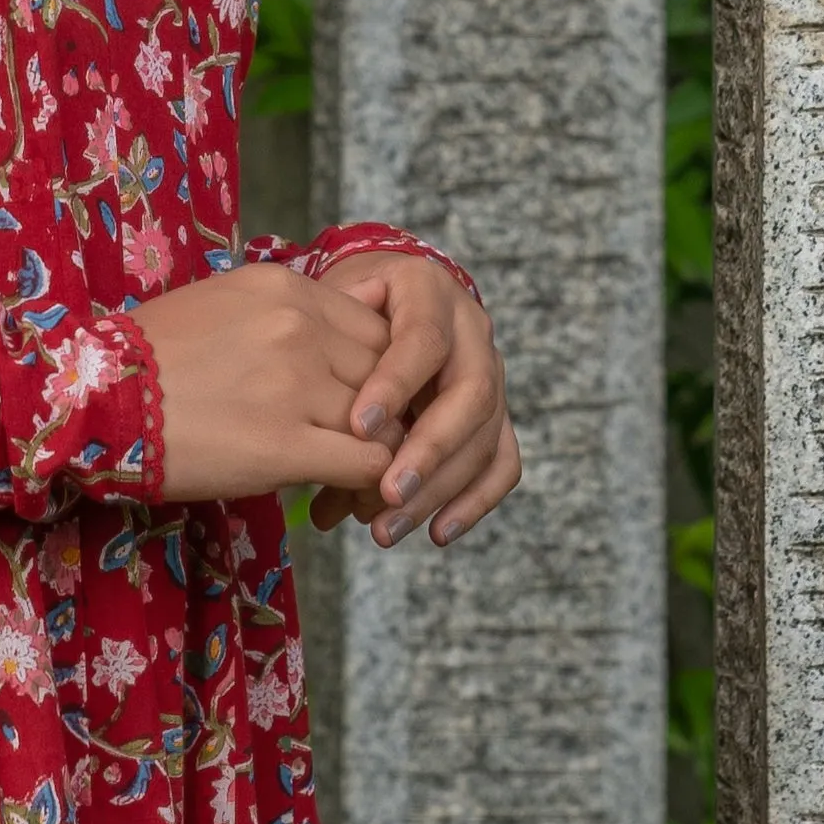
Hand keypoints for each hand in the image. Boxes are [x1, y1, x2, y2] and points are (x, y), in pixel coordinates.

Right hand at [130, 264, 397, 503]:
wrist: (93, 401)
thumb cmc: (150, 359)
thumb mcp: (221, 306)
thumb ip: (283, 319)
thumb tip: (329, 352)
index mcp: (283, 287)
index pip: (376, 326)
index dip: (383, 371)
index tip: (369, 402)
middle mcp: (298, 326)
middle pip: (389, 372)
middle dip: (391, 413)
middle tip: (375, 447)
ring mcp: (294, 383)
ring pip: (386, 421)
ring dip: (383, 454)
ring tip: (363, 479)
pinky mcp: (284, 445)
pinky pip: (366, 463)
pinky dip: (370, 484)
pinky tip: (348, 497)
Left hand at [308, 247, 519, 549]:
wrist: (373, 297)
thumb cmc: (338, 308)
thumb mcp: (326, 306)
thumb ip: (328, 347)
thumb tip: (322, 425)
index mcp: (427, 291)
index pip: (422, 338)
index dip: (395, 384)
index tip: (357, 427)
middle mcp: (470, 329)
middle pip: (470, 392)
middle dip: (428, 449)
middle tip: (387, 492)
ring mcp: (490, 372)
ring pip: (485, 436)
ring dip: (440, 488)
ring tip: (388, 527)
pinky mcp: (496, 414)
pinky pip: (502, 462)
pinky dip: (472, 502)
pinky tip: (436, 532)